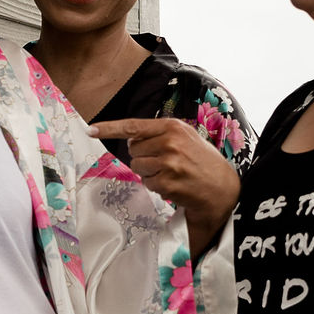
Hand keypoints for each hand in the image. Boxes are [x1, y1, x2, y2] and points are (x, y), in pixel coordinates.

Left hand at [86, 117, 240, 252]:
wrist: (223, 188)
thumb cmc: (202, 161)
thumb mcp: (185, 137)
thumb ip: (159, 134)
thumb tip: (130, 138)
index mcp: (172, 127)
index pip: (133, 126)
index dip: (109, 128)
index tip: (91, 129)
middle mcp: (169, 142)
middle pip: (132, 150)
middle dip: (143, 157)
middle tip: (165, 162)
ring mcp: (168, 163)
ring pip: (137, 167)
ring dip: (149, 172)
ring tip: (171, 173)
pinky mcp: (167, 182)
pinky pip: (147, 183)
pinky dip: (156, 186)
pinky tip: (173, 184)